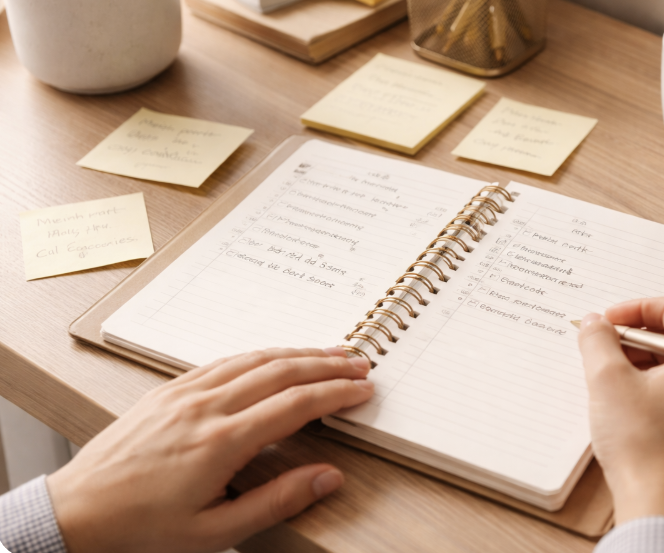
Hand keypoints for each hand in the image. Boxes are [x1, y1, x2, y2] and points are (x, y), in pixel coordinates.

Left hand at [46, 347, 373, 552]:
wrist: (78, 512)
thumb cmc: (142, 528)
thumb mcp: (215, 532)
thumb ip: (277, 501)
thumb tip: (327, 478)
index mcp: (222, 441)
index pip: (296, 404)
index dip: (336, 394)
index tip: (362, 390)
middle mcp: (207, 407)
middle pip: (282, 371)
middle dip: (327, 364)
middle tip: (359, 364)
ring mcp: (186, 393)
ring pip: (255, 359)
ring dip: (298, 353)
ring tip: (330, 354)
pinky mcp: (169, 390)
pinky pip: (224, 361)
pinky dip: (260, 354)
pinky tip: (275, 357)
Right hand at [577, 297, 663, 528]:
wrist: (658, 504)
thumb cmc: (643, 445)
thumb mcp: (607, 379)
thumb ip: (598, 339)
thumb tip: (596, 324)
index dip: (633, 309)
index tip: (606, 322)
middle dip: (634, 337)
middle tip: (602, 348)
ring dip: (641, 361)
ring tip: (609, 375)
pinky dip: (652, 386)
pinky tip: (625, 401)